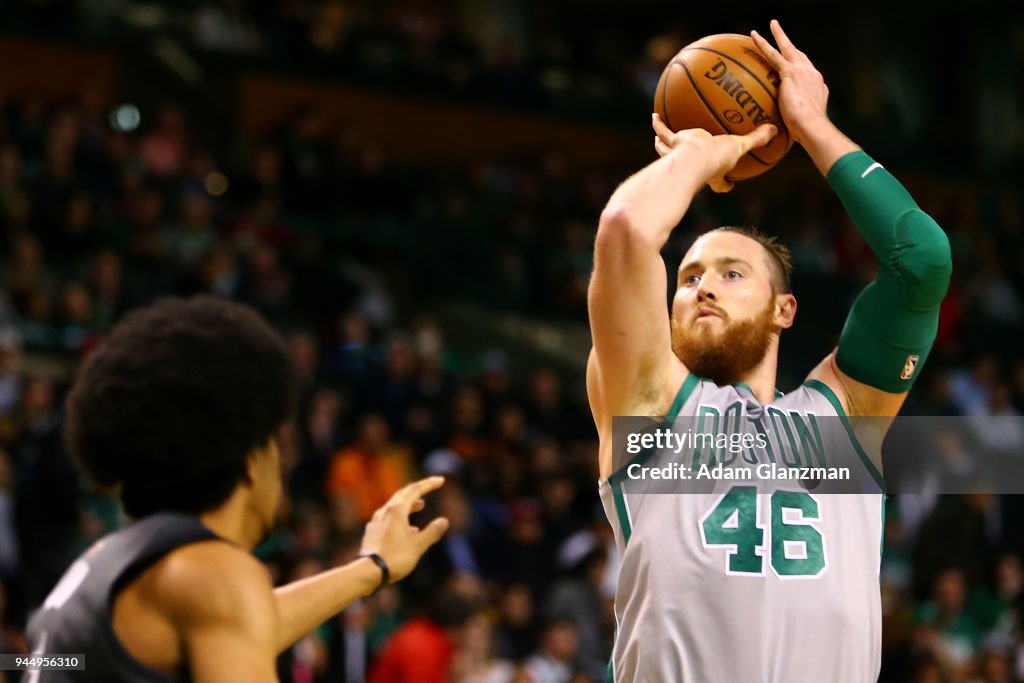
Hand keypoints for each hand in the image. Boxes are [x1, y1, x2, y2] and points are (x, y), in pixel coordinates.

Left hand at [359, 476, 449, 582]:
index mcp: (397, 510)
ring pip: (394, 506)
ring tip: (420, 505)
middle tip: (430, 486)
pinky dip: (400, 517)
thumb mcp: (418, 546)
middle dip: (418, 490)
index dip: (429, 484)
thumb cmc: (394, 558)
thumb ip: (432, 532)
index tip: (441, 480)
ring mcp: (376, 521)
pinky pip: (388, 518)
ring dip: (409, 504)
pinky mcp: (372, 532)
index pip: (415, 490)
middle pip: (403, 494)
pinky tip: (406, 529)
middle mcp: (385, 511)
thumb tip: (444, 521)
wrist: (368, 572)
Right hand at [652, 113, 775, 192]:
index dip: (725, 186)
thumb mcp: (741, 146)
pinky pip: (664, 133)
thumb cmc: (717, 157)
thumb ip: (757, 139)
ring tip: (659, 139)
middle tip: (689, 161)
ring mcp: (681, 155)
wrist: (694, 156)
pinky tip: (655, 116)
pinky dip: (659, 125)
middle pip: (692, 169)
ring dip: (664, 146)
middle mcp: (696, 167)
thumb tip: (775, 130)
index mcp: (714, 174)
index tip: (729, 186)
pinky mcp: (673, 143)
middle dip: (699, 168)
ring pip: (670, 150)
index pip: (721, 184)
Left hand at [751, 20, 828, 144]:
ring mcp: (802, 72)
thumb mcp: (802, 128)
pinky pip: (773, 54)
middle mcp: (812, 75)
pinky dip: (763, 44)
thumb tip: (776, 137)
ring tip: (771, 25)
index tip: (795, 70)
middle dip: (793, 47)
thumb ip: (792, 125)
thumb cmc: (808, 134)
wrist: (812, 127)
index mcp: (817, 87)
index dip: (801, 70)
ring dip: (779, 36)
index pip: (807, 74)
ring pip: (788, 48)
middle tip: (784, 39)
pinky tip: (753, 36)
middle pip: (801, 56)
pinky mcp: (790, 72)